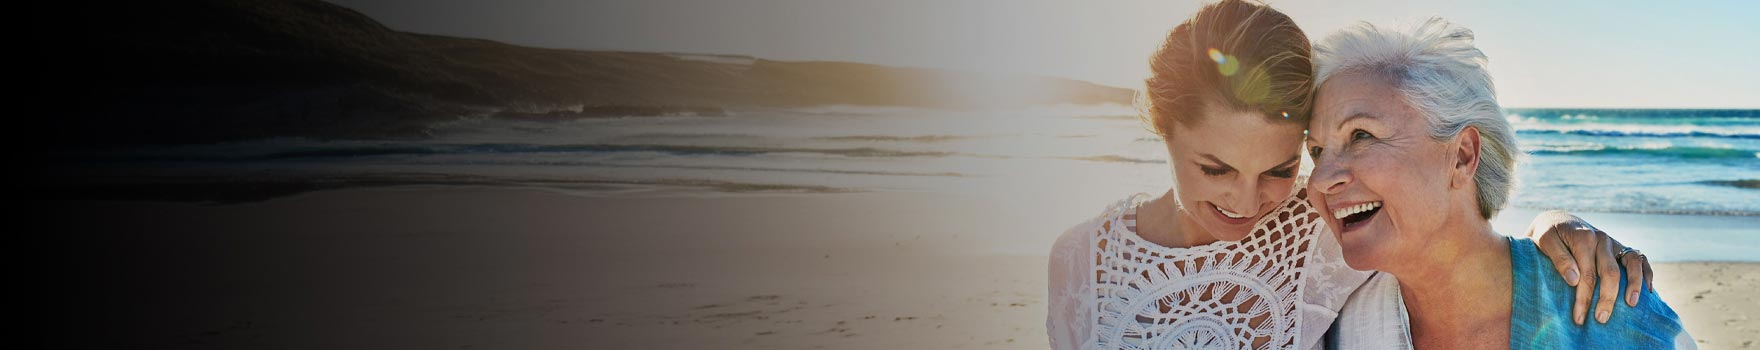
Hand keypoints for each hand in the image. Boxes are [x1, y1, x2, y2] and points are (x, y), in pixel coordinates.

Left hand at [1527, 210, 1652, 324]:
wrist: (1558, 220)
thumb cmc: (1548, 235)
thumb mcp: (1544, 241)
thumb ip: (1559, 258)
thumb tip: (1575, 279)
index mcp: (1584, 237)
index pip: (1587, 273)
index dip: (1584, 298)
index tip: (1579, 318)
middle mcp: (1602, 239)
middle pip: (1610, 272)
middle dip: (1607, 298)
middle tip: (1601, 319)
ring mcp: (1614, 243)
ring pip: (1632, 263)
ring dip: (1634, 285)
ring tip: (1631, 305)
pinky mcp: (1621, 247)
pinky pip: (1640, 259)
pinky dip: (1646, 274)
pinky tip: (1647, 293)